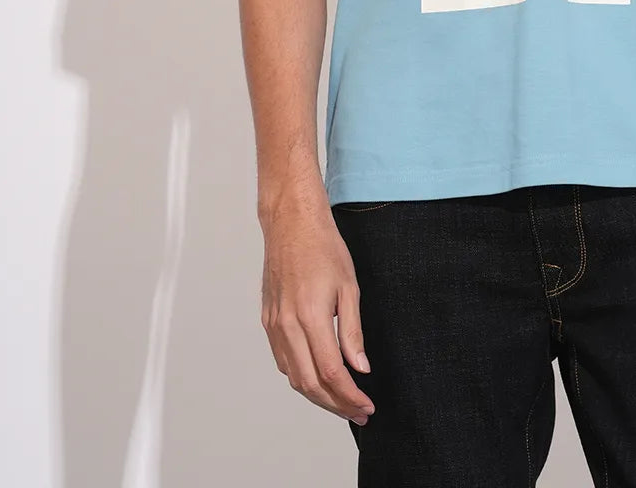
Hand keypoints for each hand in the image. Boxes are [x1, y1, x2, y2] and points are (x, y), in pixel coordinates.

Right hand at [259, 195, 375, 426]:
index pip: (331, 372)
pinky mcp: (268, 321)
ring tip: (343, 401)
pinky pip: (283, 361)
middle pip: (310, 383)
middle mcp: (287, 326)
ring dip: (318, 396)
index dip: (350, 396)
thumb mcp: (349, 286)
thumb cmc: (323, 248)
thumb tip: (360, 367)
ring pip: (294, 377)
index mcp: (310, 316)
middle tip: (359, 412)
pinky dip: (301, 377)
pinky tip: (319, 378)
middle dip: (336, 405)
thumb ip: (353, 331)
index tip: (367, 406)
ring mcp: (274, 325)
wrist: (291, 224)